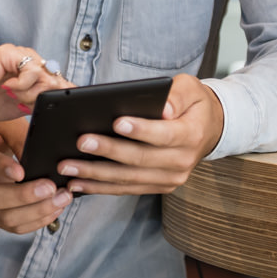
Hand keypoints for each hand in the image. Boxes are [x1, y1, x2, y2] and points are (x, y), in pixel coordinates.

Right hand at [0, 44, 70, 122]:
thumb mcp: (19, 106)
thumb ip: (39, 100)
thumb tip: (61, 98)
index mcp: (31, 72)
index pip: (57, 79)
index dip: (62, 92)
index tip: (64, 105)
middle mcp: (28, 60)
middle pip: (54, 78)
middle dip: (41, 96)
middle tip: (21, 102)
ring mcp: (19, 54)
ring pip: (45, 75)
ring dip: (30, 92)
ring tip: (12, 95)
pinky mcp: (10, 53)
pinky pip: (32, 70)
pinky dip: (22, 84)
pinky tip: (7, 87)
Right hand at [0, 119, 71, 233]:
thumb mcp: (5, 124)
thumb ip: (19, 136)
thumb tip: (39, 158)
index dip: (1, 167)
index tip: (21, 172)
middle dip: (24, 196)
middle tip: (50, 188)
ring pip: (5, 217)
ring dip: (36, 212)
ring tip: (61, 199)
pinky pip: (14, 226)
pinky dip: (37, 221)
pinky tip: (54, 209)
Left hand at [56, 75, 222, 195]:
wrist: (208, 129)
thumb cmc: (193, 104)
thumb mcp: (191, 89)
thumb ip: (178, 95)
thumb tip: (164, 108)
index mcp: (191, 135)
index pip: (164, 134)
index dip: (140, 130)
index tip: (116, 122)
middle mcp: (181, 162)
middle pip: (140, 159)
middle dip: (107, 152)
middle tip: (79, 142)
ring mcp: (169, 178)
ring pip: (128, 179)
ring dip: (96, 175)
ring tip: (68, 167)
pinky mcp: (157, 186)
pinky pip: (126, 189)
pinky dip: (100, 187)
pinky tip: (77, 183)